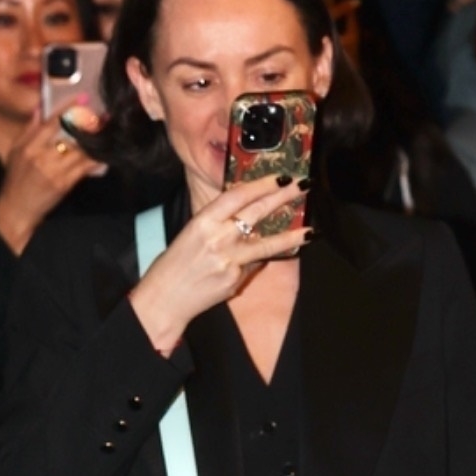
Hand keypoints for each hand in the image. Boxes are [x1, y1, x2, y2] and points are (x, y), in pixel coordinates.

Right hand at [0, 106, 107, 255]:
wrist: (17, 210)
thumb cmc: (15, 179)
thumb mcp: (15, 151)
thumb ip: (29, 129)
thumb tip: (39, 108)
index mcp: (29, 146)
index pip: (51, 123)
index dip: (68, 108)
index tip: (83, 97)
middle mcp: (42, 157)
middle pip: (69, 135)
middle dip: (88, 124)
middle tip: (104, 114)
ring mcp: (55, 171)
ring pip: (81, 151)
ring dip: (96, 140)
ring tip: (109, 129)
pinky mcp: (65, 184)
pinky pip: (85, 168)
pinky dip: (96, 159)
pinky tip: (106, 152)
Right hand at [126, 169, 312, 356]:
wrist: (165, 298)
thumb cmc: (176, 263)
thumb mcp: (193, 233)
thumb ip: (219, 222)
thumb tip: (248, 212)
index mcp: (203, 221)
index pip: (238, 196)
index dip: (262, 184)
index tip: (281, 176)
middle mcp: (218, 238)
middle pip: (256, 212)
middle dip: (282, 197)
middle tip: (302, 186)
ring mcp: (230, 261)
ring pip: (267, 244)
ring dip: (291, 236)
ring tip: (310, 230)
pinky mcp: (236, 280)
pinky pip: (254, 266)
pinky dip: (257, 261)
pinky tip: (254, 262)